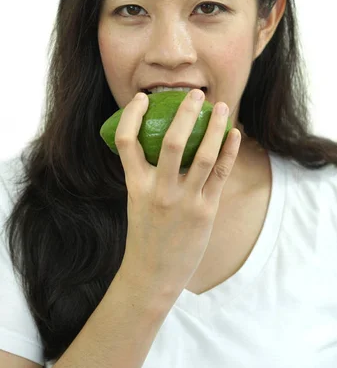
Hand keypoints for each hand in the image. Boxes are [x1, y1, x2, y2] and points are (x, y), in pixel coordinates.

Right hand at [115, 89, 240, 301]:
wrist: (153, 273)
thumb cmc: (145, 233)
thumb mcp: (135, 199)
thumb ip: (144, 172)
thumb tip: (157, 139)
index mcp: (135, 184)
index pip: (127, 141)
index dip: (133, 115)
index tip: (143, 98)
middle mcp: (159, 190)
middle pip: (173, 141)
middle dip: (185, 112)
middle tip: (195, 94)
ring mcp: (184, 201)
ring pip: (204, 155)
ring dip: (215, 127)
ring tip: (221, 107)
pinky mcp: (206, 210)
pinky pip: (221, 174)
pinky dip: (229, 151)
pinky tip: (234, 134)